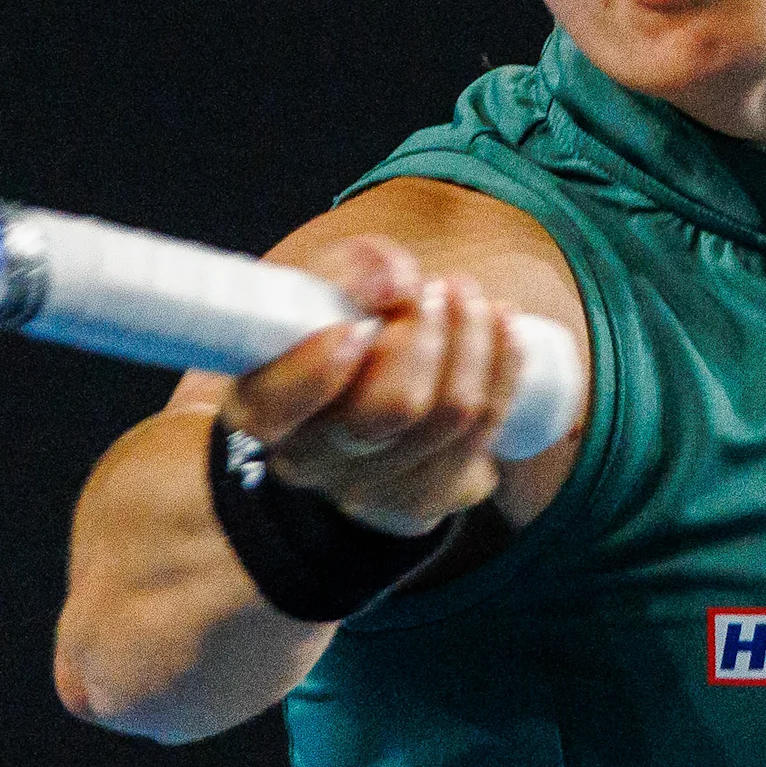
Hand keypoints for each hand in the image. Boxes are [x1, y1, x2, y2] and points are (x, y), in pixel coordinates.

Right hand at [219, 236, 525, 537]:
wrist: (368, 380)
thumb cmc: (338, 320)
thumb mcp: (328, 280)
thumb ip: (352, 269)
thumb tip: (394, 285)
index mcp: (262, 405)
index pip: (278, 409)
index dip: (317, 372)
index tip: (357, 326)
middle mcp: (309, 460)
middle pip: (387, 410)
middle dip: (426, 335)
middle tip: (436, 287)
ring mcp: (369, 489)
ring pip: (447, 416)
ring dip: (472, 341)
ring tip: (467, 295)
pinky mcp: (425, 497)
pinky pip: (484, 432)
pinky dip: (503, 367)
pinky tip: (503, 324)